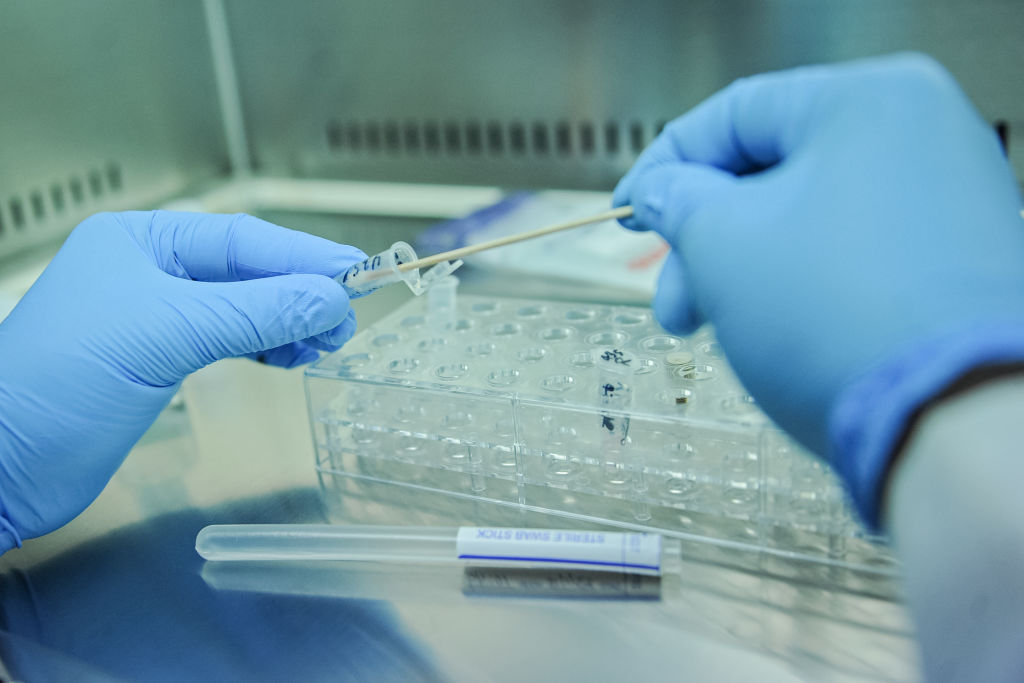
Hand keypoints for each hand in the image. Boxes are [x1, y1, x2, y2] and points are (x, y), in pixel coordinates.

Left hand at [0, 211, 364, 549]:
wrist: (3, 465)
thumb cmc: (62, 385)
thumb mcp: (169, 333)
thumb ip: (257, 312)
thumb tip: (331, 300)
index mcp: (141, 241)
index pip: (243, 240)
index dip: (305, 257)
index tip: (358, 273)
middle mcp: (149, 271)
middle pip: (247, 271)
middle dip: (300, 292)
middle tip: (345, 321)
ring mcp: (154, 316)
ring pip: (243, 306)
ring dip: (287, 322)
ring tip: (322, 344)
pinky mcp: (159, 359)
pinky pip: (229, 338)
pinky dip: (264, 345)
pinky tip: (285, 357)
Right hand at [614, 53, 1023, 525]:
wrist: (954, 422)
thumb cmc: (831, 316)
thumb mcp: (721, 244)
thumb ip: (679, 202)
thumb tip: (662, 192)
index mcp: (867, 102)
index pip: (735, 113)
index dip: (666, 164)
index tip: (627, 210)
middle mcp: (924, 135)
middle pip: (775, 173)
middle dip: (706, 241)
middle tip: (674, 303)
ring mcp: (951, 200)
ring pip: (812, 219)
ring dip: (748, 270)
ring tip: (715, 330)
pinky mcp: (960, 262)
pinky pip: (856, 254)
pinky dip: (803, 285)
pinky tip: (775, 333)